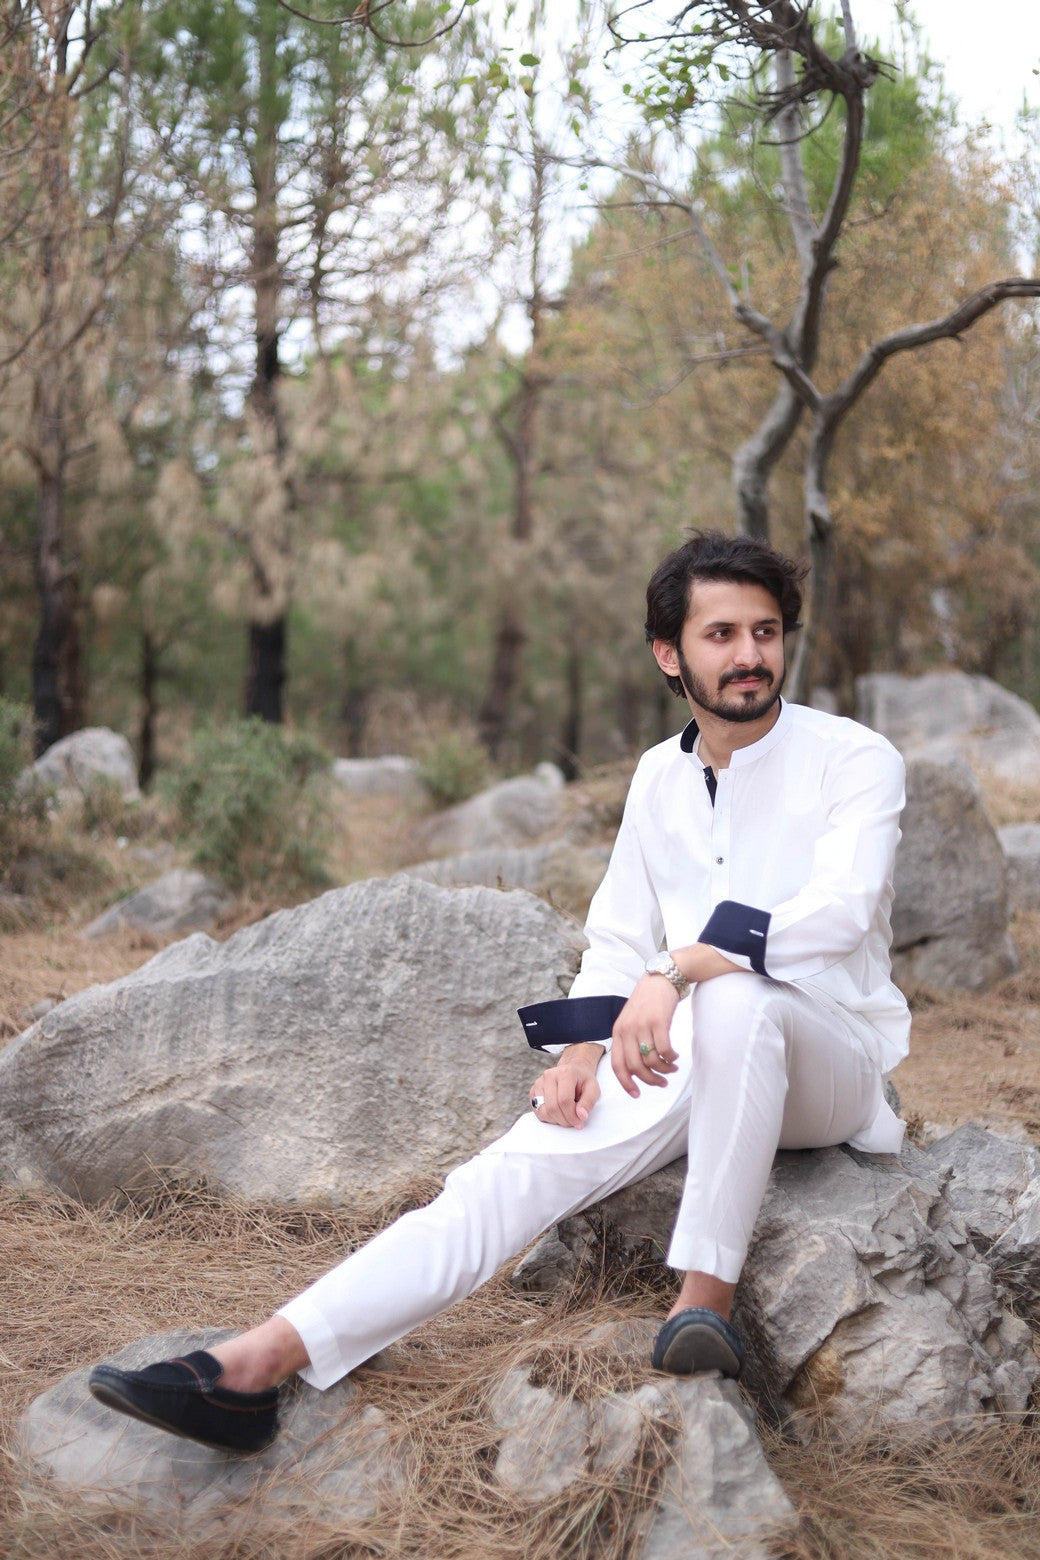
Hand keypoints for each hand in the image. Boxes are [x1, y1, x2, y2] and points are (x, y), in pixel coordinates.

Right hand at [529, 1042, 602, 1128]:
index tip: (579, 1122)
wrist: (573, 1071)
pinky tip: (558, 1113)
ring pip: (543, 1111)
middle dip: (564, 1120)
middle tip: (574, 1122)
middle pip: (552, 1107)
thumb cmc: (583, 1081)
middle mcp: (549, 1076)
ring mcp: (539, 1083)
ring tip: (566, 1116)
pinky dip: (548, 1118)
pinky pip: (537, 1112)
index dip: (571, 1116)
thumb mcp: (593, 1089)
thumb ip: (589, 1102)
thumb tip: (581, 1116)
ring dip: (556, 1120)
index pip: (564, 1100)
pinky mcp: (533, 1091)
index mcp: (564, 1073)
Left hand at [611, 975, 680, 1097]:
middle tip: (661, 1083)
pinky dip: (671, 1058)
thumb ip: (630, 1042)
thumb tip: (637, 1070)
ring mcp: (642, 1026)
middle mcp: (627, 1030)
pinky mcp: (658, 1022)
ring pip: (651, 1061)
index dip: (626, 1083)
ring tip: (672, 1068)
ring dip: (664, 1070)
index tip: (636, 1094)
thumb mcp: (630, 1021)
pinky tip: (675, 1056)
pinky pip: (664, 1050)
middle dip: (650, 1080)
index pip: (617, 1065)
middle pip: (635, 1067)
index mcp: (618, 1032)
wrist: (660, 980)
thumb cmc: (647, 1003)